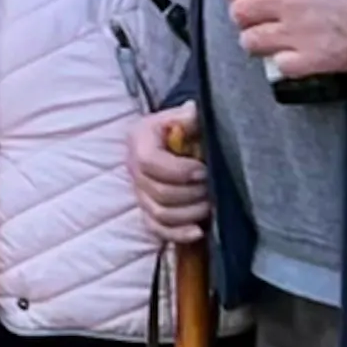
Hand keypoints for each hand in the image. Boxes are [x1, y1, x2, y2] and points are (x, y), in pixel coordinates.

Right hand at [127, 112, 211, 246]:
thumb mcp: (188, 115)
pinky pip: (157, 229)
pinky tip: (198, 232)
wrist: (182, 139)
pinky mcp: (148, 210)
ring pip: (159, 213)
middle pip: (156, 192)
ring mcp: (139, 192)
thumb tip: (192, 113)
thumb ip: (190, 116)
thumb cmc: (187, 126)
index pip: (148, 162)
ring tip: (210, 204)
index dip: (178, 171)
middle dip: (190, 194)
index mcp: (139, 139)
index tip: (203, 171)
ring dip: (189, 213)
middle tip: (213, 188)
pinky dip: (178, 233)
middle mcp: (133, 167)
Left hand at [225, 0, 346, 82]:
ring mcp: (299, 32)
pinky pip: (278, 66)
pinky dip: (284, 64)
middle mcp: (288, 0)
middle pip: (239, 12)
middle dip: (245, 15)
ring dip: (259, 41)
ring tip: (273, 39)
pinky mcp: (315, 60)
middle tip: (257, 18)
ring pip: (250, 42)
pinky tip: (296, 55)